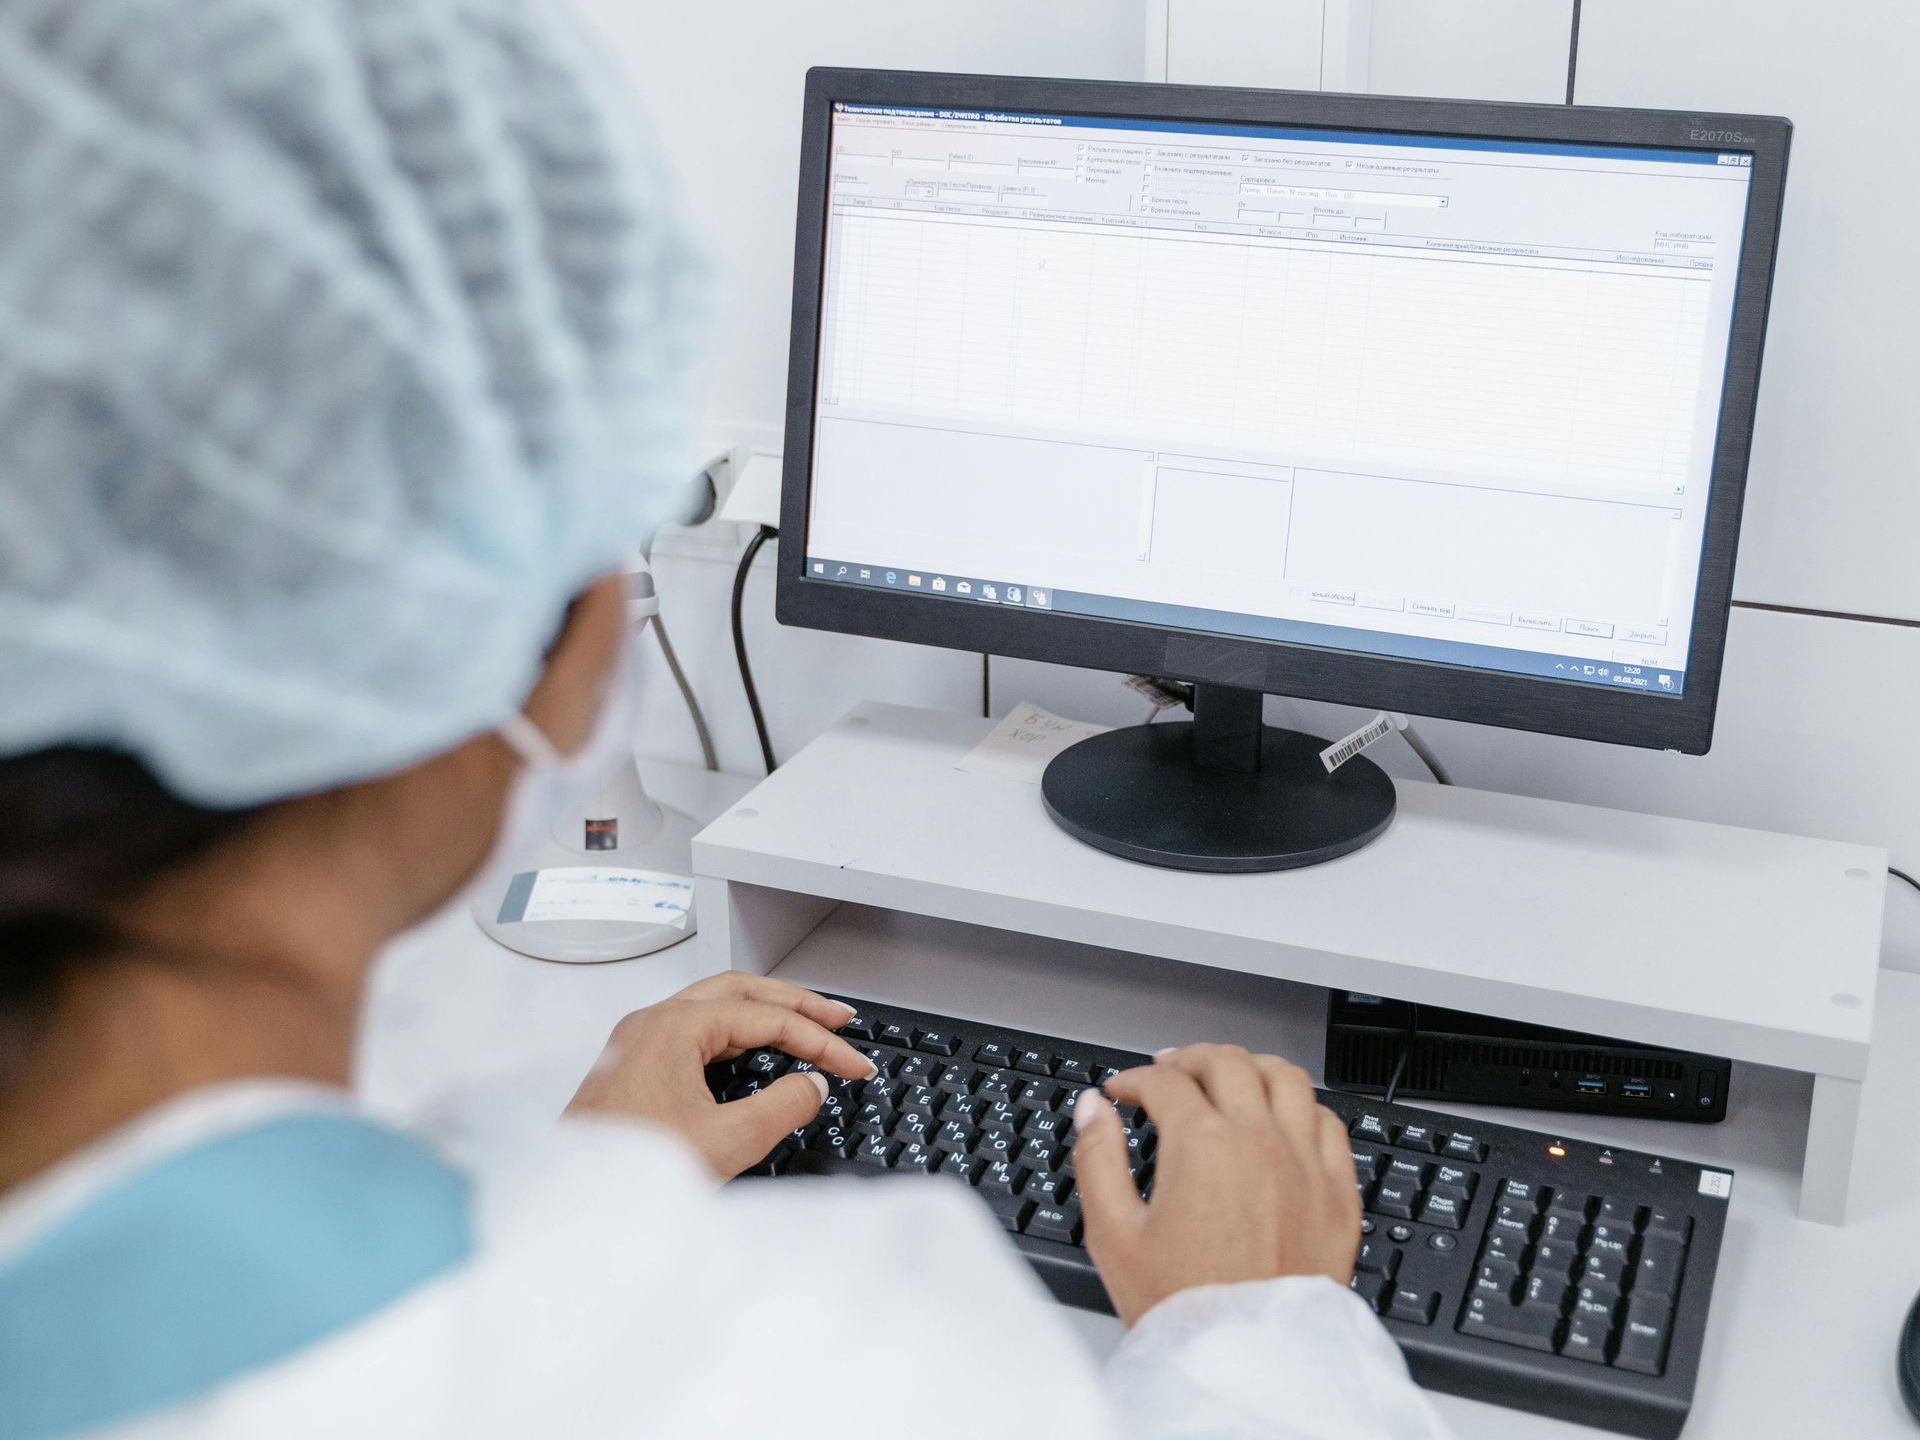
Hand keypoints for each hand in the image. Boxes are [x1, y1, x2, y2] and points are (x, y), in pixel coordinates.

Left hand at [567, 972, 874, 1178]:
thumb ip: (781, 1107)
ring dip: (763, 1012)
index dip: (819, 1041)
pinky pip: (694, 1032)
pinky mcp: (633, 1068)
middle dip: (795, 1003)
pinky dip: (734, 1034)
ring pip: (714, 1007)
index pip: (766, 1017)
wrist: (568, 1205)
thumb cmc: (627, 1173)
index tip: (853, 1065)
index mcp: (674, 1027)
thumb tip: (811, 1086)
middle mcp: (652, 1024)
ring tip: (803, 1024)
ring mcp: (638, 1044)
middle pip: (739, 991)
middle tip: (838, 1019)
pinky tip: (750, 1051)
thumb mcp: (725, 1142)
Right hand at [1072, 1044, 1360, 1326]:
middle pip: (1228, 1063)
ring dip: (1249, 1067)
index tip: (1121, 1092)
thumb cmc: (1182, 1307)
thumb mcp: (1113, 1234)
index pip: (1165, 1081)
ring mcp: (1307, 1165)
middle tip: (1167, 1071)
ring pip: (1287, 1078)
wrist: (1245, 1362)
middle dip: (1189, 1058)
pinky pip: (1330, 1122)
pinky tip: (1284, 1117)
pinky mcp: (1339, 1195)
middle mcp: (1261, 1142)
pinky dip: (1303, 1106)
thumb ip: (1097, 1159)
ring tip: (1227, 1076)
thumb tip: (1092, 1110)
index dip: (1134, 1079)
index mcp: (1204, 1146)